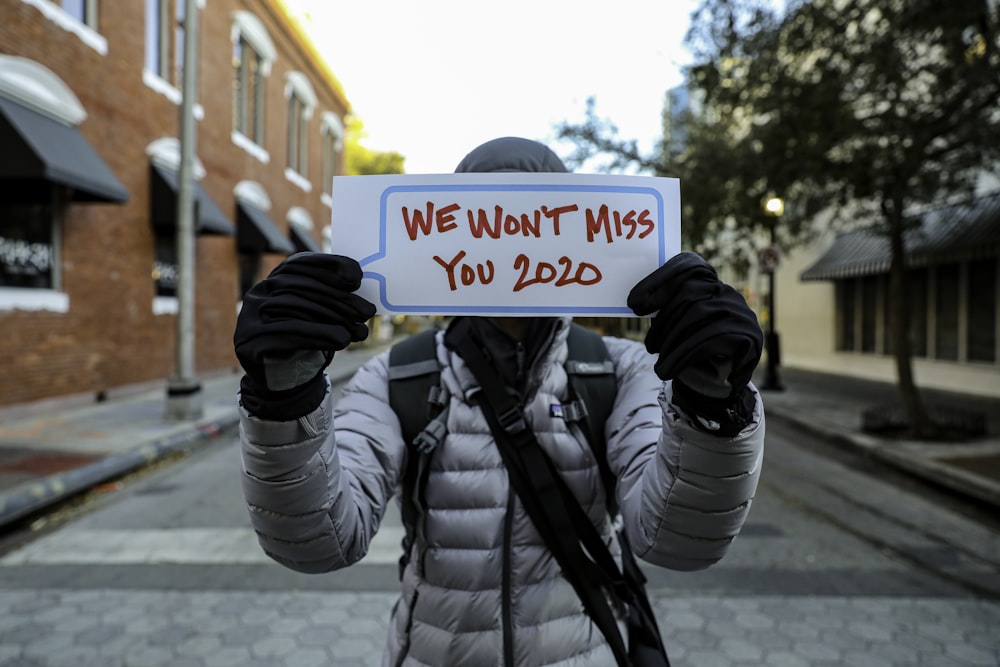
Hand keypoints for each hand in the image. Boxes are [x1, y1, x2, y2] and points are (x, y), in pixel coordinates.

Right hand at [234, 252, 375, 419]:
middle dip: (339, 300)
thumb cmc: (306, 339)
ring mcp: (249, 318)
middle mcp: (258, 293)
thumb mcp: (320, 314)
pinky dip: (319, 336)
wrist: (282, 378)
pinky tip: (341, 341)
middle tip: (368, 312)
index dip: (328, 266)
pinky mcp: (249, 343)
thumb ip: (334, 296)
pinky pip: (287, 335)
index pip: (301, 264)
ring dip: (333, 320)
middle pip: (301, 289)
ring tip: (359, 332)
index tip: (356, 278)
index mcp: (275, 279)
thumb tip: (355, 278)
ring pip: (295, 311)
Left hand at [627, 252, 762, 432]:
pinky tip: (669, 370)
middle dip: (663, 322)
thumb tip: (638, 302)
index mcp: (710, 284)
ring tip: (660, 365)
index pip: (689, 266)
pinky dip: (683, 356)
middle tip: (649, 346)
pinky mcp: (748, 334)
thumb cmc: (695, 349)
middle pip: (688, 293)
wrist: (726, 382)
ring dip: (672, 343)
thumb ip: (666, 310)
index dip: (659, 279)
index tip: (633, 304)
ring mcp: (740, 312)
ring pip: (697, 315)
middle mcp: (727, 293)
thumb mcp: (679, 326)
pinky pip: (710, 338)